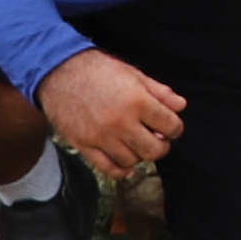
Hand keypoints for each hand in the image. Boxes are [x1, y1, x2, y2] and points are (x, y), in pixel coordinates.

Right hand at [38, 49, 187, 176]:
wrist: (59, 71)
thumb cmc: (99, 70)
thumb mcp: (134, 74)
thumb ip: (160, 92)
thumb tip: (181, 106)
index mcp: (138, 101)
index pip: (171, 126)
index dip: (175, 128)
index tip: (170, 126)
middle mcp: (121, 122)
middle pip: (154, 150)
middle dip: (161, 146)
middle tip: (157, 138)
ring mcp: (101, 136)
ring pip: (132, 161)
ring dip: (139, 155)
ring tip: (137, 143)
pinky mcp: (84, 145)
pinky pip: (107, 168)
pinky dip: (120, 170)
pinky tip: (125, 163)